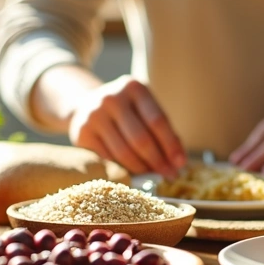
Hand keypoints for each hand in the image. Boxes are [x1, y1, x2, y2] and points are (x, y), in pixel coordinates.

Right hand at [67, 76, 186, 176]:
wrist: (86, 106)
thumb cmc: (126, 112)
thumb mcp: (144, 110)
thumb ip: (162, 132)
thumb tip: (178, 163)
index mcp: (134, 87)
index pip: (157, 121)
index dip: (171, 145)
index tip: (181, 164)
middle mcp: (112, 98)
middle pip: (141, 139)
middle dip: (158, 161)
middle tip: (169, 176)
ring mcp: (94, 115)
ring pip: (123, 152)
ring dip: (142, 169)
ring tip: (152, 177)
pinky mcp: (82, 133)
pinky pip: (107, 159)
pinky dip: (122, 170)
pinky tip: (132, 175)